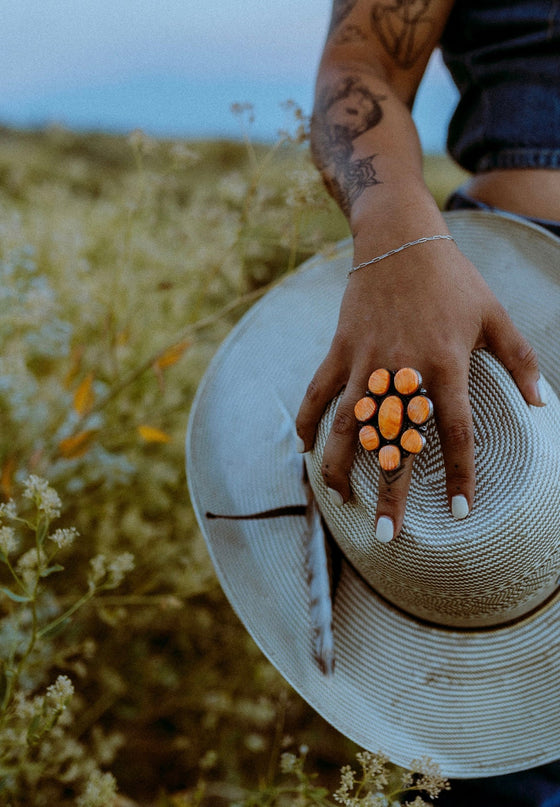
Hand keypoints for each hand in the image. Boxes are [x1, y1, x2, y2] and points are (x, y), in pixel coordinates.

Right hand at [295, 237, 541, 541]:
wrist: (399, 240)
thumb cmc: (452, 278)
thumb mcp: (494, 314)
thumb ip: (520, 359)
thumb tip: (540, 405)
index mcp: (444, 365)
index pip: (453, 434)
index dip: (459, 476)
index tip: (459, 513)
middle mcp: (401, 371)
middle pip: (394, 444)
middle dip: (390, 493)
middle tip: (387, 535)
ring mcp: (364, 363)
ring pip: (347, 427)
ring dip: (340, 467)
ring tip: (341, 500)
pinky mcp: (339, 350)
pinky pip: (317, 392)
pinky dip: (306, 421)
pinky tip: (304, 449)